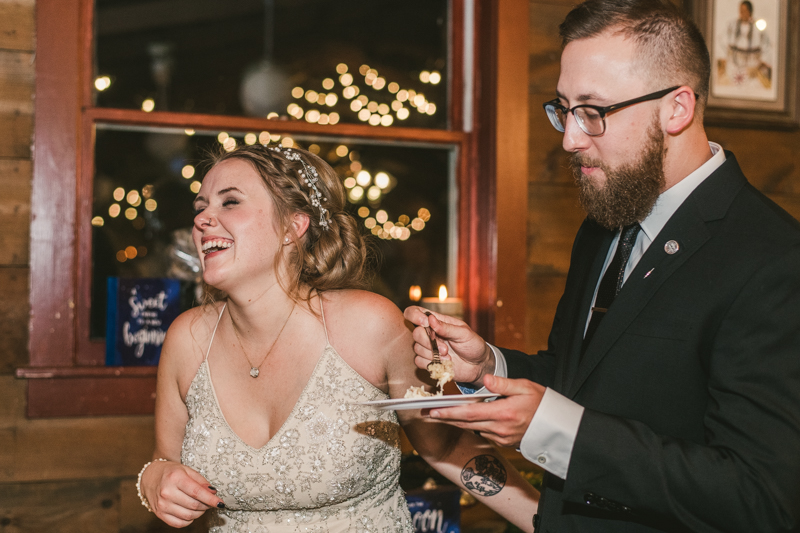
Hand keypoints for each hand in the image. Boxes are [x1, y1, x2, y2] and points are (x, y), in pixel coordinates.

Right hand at [141, 460, 223, 527]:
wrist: (150, 477)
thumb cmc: (171, 472)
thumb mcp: (187, 470)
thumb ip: (201, 481)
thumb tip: (213, 492)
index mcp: (175, 478)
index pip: (197, 492)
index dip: (211, 499)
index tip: (221, 503)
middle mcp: (167, 492)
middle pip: (194, 505)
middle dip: (206, 505)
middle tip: (210, 502)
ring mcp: (162, 505)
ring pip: (188, 515)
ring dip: (199, 513)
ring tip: (201, 506)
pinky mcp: (159, 514)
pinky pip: (179, 523)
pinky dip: (189, 520)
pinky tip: (191, 512)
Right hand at [404, 306, 493, 385]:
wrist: (478, 365)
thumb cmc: (473, 344)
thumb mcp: (464, 333)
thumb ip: (446, 327)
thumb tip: (430, 319)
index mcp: (437, 321)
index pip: (415, 312)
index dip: (414, 315)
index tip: (425, 323)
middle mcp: (429, 333)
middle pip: (416, 333)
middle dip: (429, 342)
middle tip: (445, 349)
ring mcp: (428, 348)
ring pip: (417, 348)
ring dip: (433, 354)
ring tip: (448, 356)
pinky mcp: (427, 361)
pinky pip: (419, 361)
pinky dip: (431, 363)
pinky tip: (444, 363)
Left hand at [428, 374, 544, 447]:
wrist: (557, 426)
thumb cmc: (542, 402)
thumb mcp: (525, 387)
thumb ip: (503, 383)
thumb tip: (484, 379)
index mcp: (503, 413)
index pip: (469, 414)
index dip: (449, 413)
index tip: (432, 411)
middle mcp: (500, 429)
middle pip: (465, 424)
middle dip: (445, 419)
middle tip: (426, 414)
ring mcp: (501, 438)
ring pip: (472, 430)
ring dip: (456, 423)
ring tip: (439, 415)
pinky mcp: (504, 442)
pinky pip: (482, 433)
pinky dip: (471, 426)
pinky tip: (463, 419)